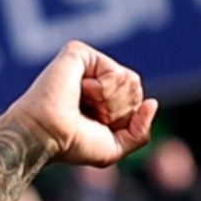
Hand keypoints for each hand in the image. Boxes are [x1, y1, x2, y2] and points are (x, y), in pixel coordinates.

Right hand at [4, 42, 157, 167]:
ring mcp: (87, 65)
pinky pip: (115, 71)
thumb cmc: (73, 144)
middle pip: (135, 89)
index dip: (124, 120)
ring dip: (111, 102)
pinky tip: (81, 91)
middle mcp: (95, 78)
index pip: (137, 101)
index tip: (97, 126)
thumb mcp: (115, 147)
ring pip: (130, 80)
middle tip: (91, 115)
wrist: (47, 135)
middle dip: (119, 110)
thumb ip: (141, 131)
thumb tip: (153, 103)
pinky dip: (104, 89)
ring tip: (83, 102)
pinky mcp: (79, 53)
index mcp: (103, 98)